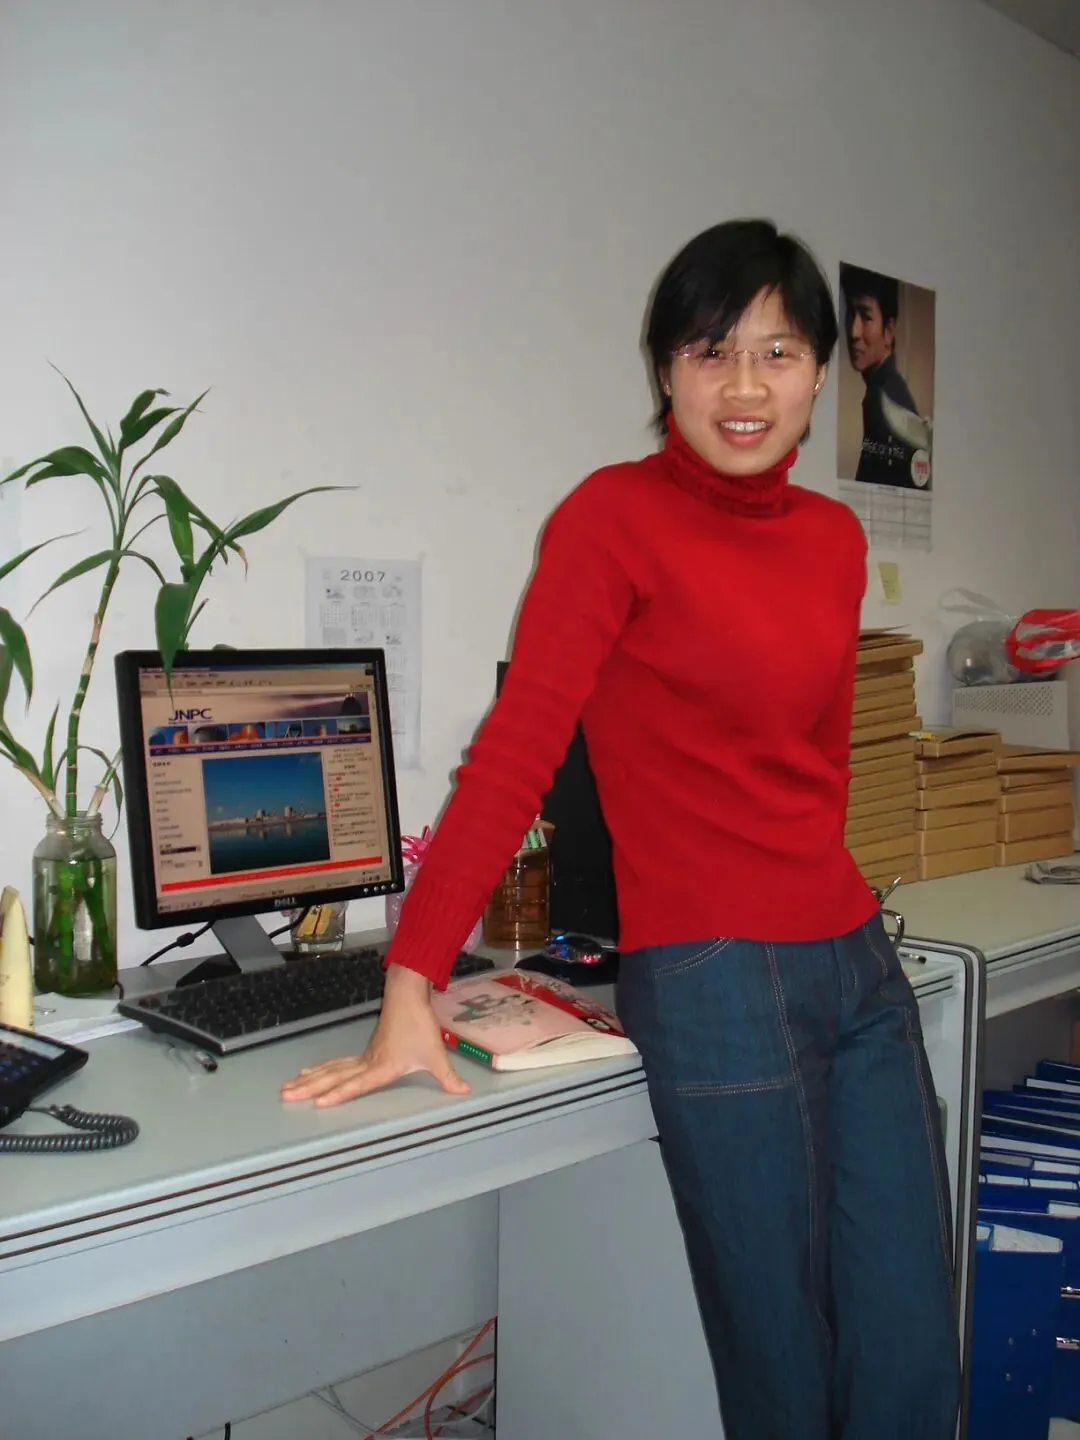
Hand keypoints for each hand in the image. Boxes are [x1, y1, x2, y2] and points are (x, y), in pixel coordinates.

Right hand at [280, 964, 471, 1107]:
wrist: (408, 995)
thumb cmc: (420, 1025)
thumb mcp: (436, 1054)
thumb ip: (448, 1077)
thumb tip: (464, 1093)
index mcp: (382, 1066)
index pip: (357, 1083)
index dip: (339, 1094)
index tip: (319, 1103)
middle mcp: (367, 1062)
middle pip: (334, 1076)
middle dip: (310, 1088)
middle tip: (285, 1096)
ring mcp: (363, 1056)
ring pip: (331, 1069)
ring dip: (309, 1079)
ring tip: (287, 1088)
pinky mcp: (364, 1051)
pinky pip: (336, 1063)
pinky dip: (320, 1070)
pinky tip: (307, 1074)